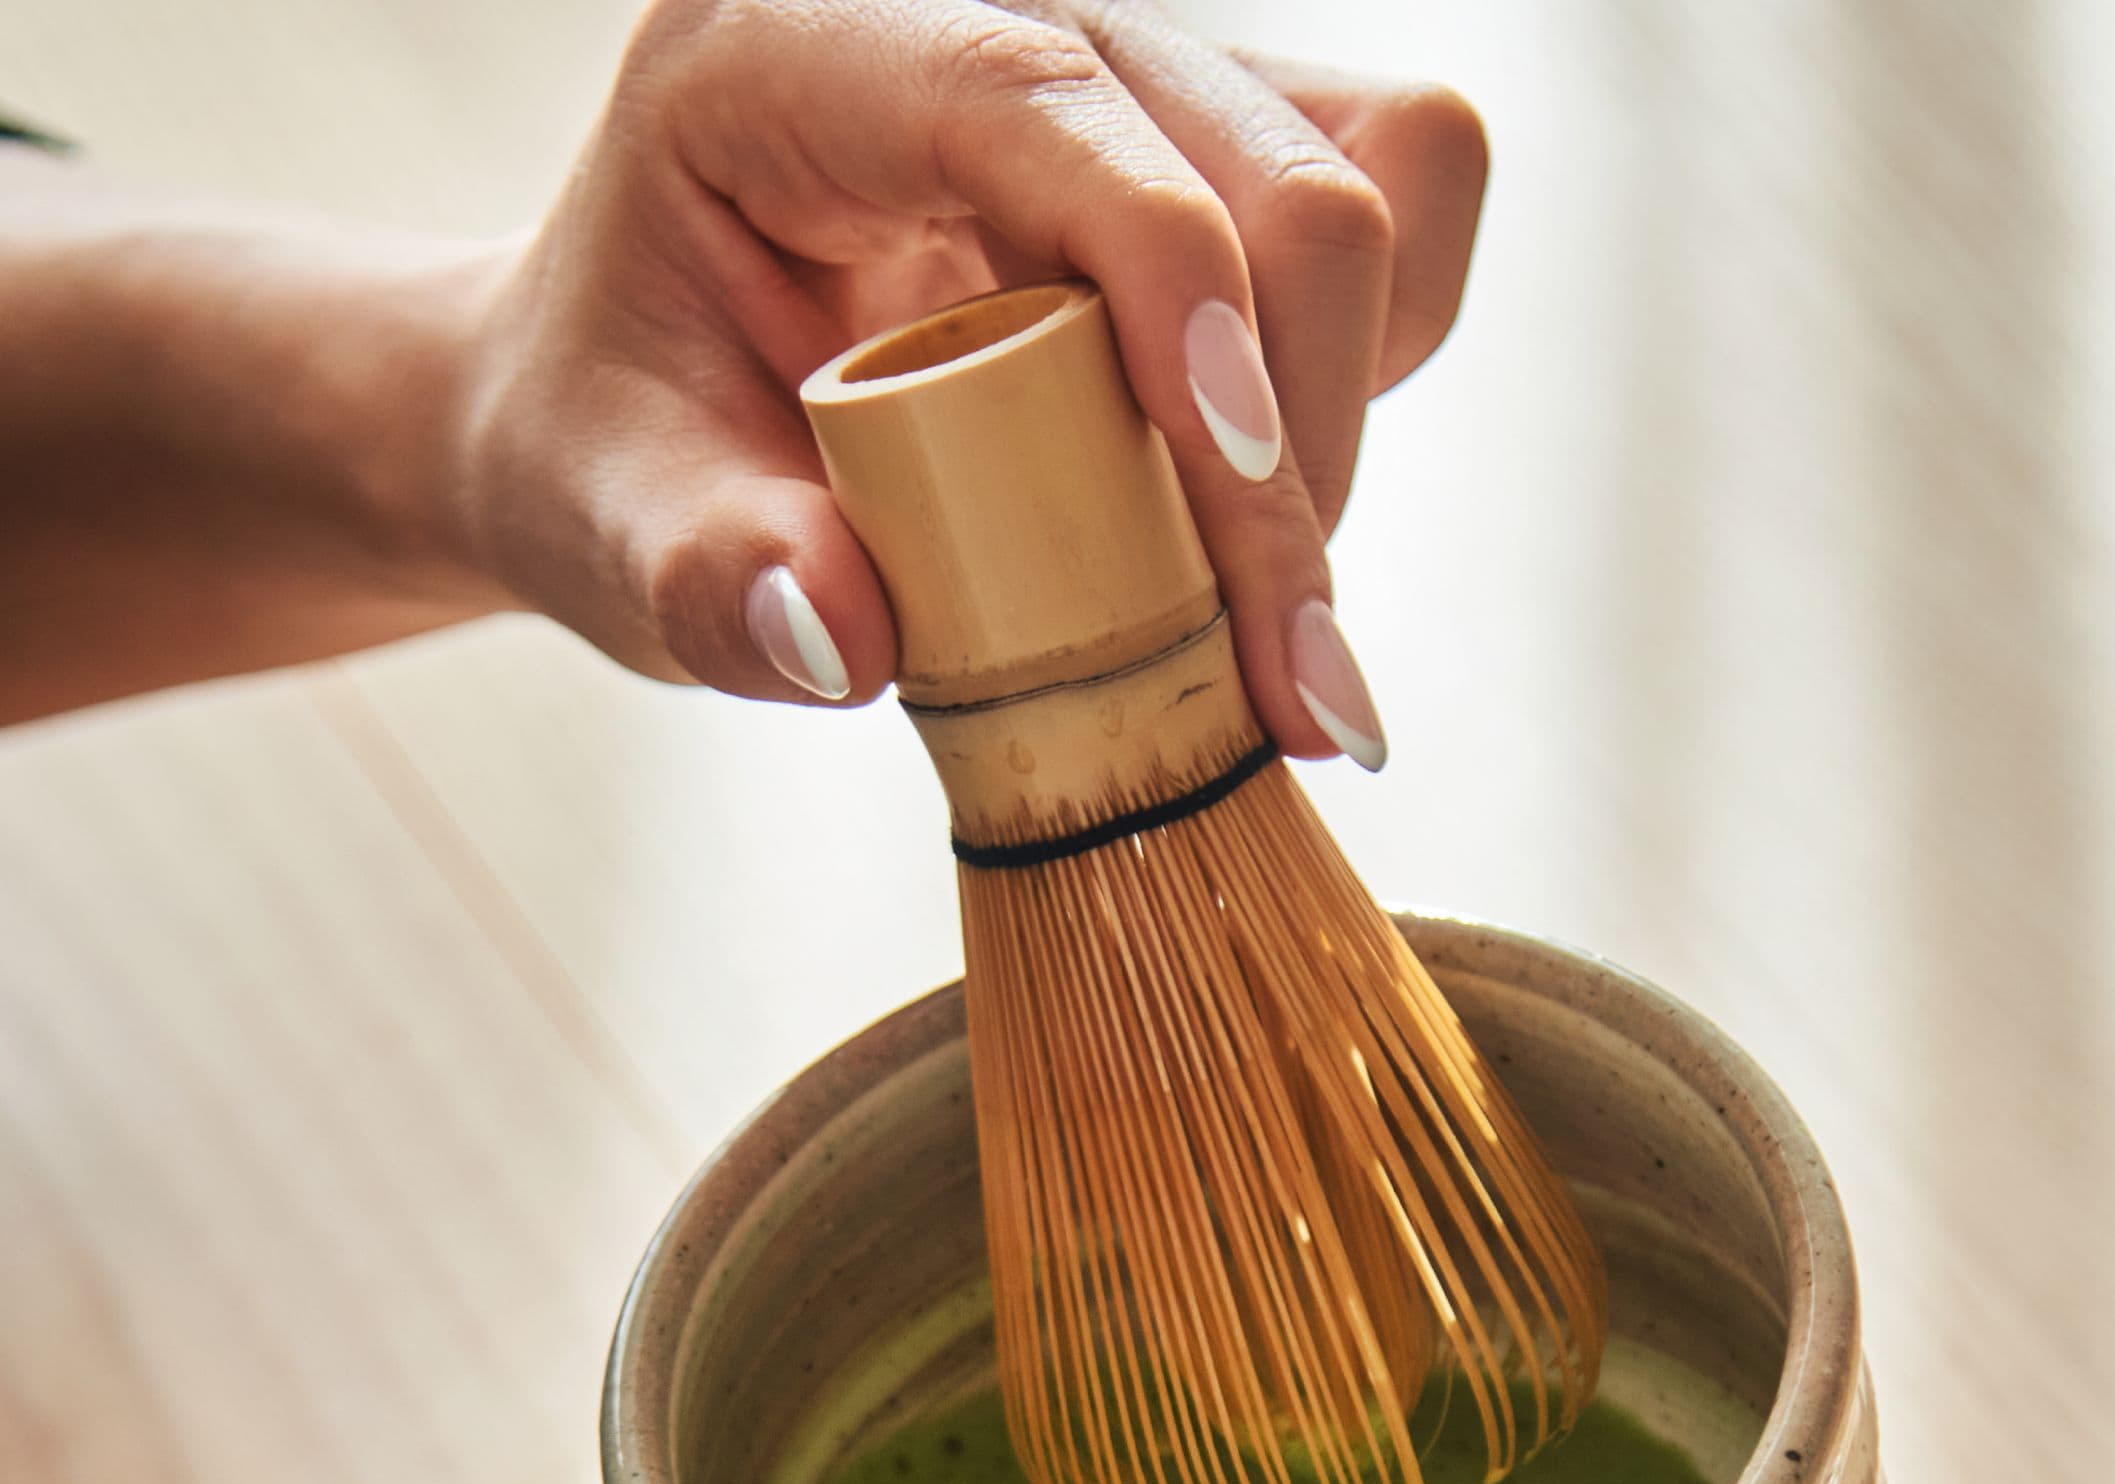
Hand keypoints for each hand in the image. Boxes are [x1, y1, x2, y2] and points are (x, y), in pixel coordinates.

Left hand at [454, 1, 1489, 760]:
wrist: (651, 403)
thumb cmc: (619, 438)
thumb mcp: (605, 515)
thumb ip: (703, 574)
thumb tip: (845, 641)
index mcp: (801, 49)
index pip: (1034, 102)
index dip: (1167, 274)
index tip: (1239, 478)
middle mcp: (988, 19)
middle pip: (1259, 157)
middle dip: (1296, 431)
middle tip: (1271, 670)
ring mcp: (1117, 77)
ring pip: (1365, 172)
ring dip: (1348, 414)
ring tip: (1262, 605)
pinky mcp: (1201, 156)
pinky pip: (1391, 217)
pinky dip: (1367, 375)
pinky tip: (1265, 502)